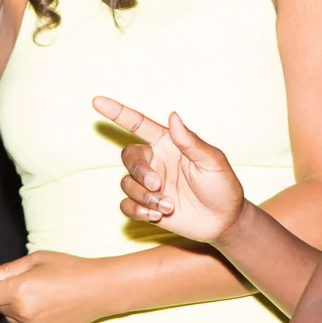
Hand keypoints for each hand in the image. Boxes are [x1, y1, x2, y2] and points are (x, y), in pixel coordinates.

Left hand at [0, 251, 109, 322]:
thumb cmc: (69, 268)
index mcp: (19, 290)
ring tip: (41, 291)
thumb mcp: (37, 260)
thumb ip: (7, 269)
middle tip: (26, 279)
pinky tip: (47, 303)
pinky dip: (27, 315)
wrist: (99, 289)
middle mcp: (22, 313)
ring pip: (10, 316)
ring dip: (15, 305)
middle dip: (2, 292)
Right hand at [92, 97, 245, 245]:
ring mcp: (149, 185)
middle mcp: (155, 161)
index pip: (138, 124)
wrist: (224, 221)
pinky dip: (136, 210)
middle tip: (158, 185)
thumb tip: (173, 115)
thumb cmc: (222, 185)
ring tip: (167, 206)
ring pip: (126, 184)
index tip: (97, 101)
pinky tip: (156, 215)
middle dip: (139, 171)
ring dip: (144, 196)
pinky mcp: (147, 206)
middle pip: (128, 156)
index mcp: (168, 143)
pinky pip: (126, 205)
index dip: (117, 112)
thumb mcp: (212, 162)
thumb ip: (191, 141)